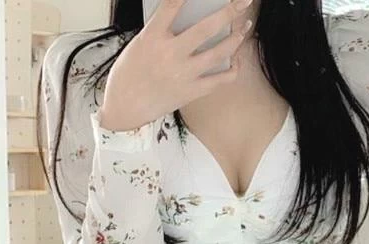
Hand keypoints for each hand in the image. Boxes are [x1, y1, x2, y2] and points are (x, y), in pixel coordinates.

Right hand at [99, 0, 253, 131]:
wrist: (124, 107)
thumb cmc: (130, 73)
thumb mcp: (139, 45)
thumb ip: (162, 31)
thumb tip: (191, 20)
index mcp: (152, 37)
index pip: (171, 5)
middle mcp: (169, 54)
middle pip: (205, 28)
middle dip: (228, 12)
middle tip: (243, 1)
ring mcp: (182, 74)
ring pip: (217, 53)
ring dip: (236, 39)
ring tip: (244, 28)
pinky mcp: (190, 92)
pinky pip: (218, 80)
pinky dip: (231, 70)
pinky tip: (236, 62)